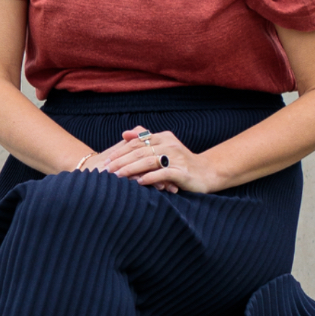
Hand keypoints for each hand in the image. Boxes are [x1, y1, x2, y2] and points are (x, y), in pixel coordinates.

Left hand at [104, 126, 221, 193]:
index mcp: (164, 137)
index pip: (137, 142)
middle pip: (140, 151)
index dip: (120, 151)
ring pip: (149, 161)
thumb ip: (145, 139)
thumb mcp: (164, 147)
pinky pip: (164, 173)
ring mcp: (177, 158)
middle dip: (121, 161)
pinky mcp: (183, 172)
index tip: (106, 161)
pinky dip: (151, 177)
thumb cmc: (181, 161)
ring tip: (118, 176)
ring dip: (131, 169)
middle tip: (107, 170)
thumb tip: (125, 133)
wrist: (208, 173)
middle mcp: (170, 145)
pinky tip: (140, 182)